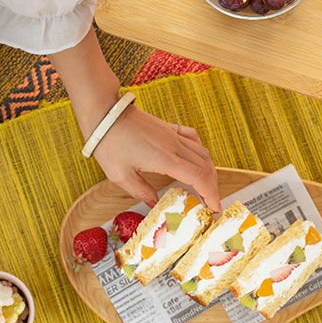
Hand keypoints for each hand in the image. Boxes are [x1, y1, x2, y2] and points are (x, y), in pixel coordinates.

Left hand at [93, 105, 220, 209]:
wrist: (106, 114)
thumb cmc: (110, 144)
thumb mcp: (120, 176)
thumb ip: (141, 191)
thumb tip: (155, 204)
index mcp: (165, 160)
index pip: (199, 178)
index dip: (211, 194)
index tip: (215, 208)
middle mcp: (175, 146)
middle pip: (205, 167)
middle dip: (213, 186)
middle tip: (212, 202)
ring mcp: (174, 135)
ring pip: (202, 152)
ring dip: (209, 170)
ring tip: (207, 184)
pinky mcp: (169, 128)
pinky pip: (193, 138)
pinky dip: (201, 150)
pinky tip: (197, 157)